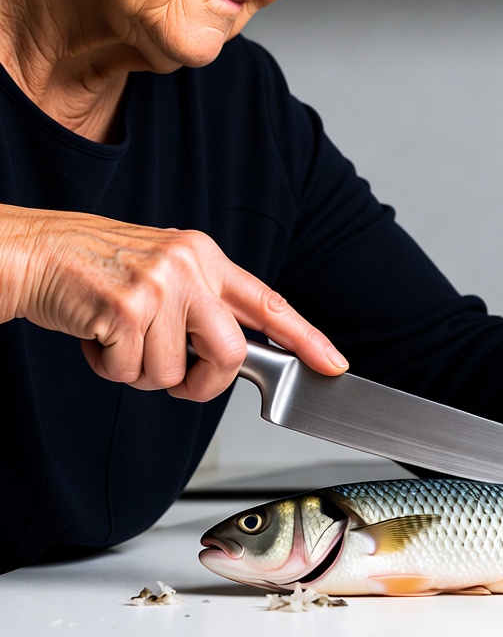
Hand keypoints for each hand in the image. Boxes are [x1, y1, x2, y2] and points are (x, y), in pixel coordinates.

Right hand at [0, 204, 347, 400]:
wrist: (36, 252)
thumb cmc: (99, 269)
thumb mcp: (166, 271)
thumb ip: (203, 304)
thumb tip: (234, 351)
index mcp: (206, 257)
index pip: (269, 302)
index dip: (307, 337)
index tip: (333, 363)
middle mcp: (190, 267)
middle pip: (230, 354)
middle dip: (204, 384)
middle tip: (176, 380)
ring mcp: (159, 285)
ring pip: (174, 372)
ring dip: (142, 373)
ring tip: (119, 339)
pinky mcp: (124, 308)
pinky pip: (129, 372)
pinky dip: (109, 368)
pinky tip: (97, 336)